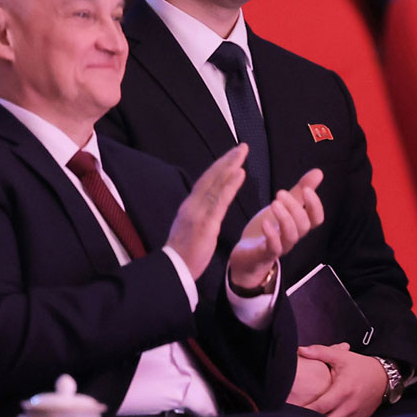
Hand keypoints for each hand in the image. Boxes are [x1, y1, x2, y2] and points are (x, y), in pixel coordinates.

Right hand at [166, 144, 247, 275]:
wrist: (174, 269)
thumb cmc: (184, 253)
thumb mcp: (191, 228)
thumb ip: (198, 214)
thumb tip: (206, 205)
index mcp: (190, 206)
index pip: (206, 182)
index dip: (219, 167)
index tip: (231, 156)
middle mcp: (192, 204)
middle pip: (211, 177)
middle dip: (227, 160)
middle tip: (242, 147)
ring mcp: (198, 212)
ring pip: (216, 184)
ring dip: (230, 166)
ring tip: (242, 153)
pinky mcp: (206, 223)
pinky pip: (220, 200)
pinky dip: (230, 185)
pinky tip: (240, 173)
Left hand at [227, 169, 325, 292]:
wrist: (246, 255)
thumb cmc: (267, 229)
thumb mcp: (283, 206)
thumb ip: (298, 192)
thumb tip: (319, 172)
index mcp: (298, 226)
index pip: (317, 219)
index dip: (315, 205)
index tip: (306, 190)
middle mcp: (292, 237)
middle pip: (303, 226)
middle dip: (295, 207)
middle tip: (279, 193)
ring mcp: (280, 247)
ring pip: (291, 236)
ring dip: (285, 218)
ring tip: (274, 203)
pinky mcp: (264, 254)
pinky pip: (274, 248)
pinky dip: (271, 235)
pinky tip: (265, 222)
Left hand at [293, 343, 385, 416]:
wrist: (384, 377)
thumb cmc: (361, 367)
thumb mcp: (342, 357)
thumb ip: (320, 352)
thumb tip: (301, 350)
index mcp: (343, 390)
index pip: (319, 407)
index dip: (304, 409)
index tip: (293, 408)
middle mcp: (349, 406)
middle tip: (297, 415)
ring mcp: (354, 415)